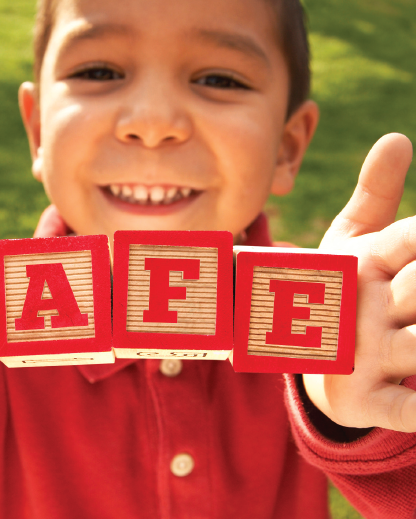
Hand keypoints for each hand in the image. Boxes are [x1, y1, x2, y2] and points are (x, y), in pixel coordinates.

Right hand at [303, 133, 415, 431]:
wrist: (304, 350)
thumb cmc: (342, 286)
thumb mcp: (354, 241)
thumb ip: (376, 192)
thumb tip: (395, 136)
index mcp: (362, 263)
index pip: (406, 239)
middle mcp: (360, 306)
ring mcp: (359, 354)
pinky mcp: (362, 399)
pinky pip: (399, 409)